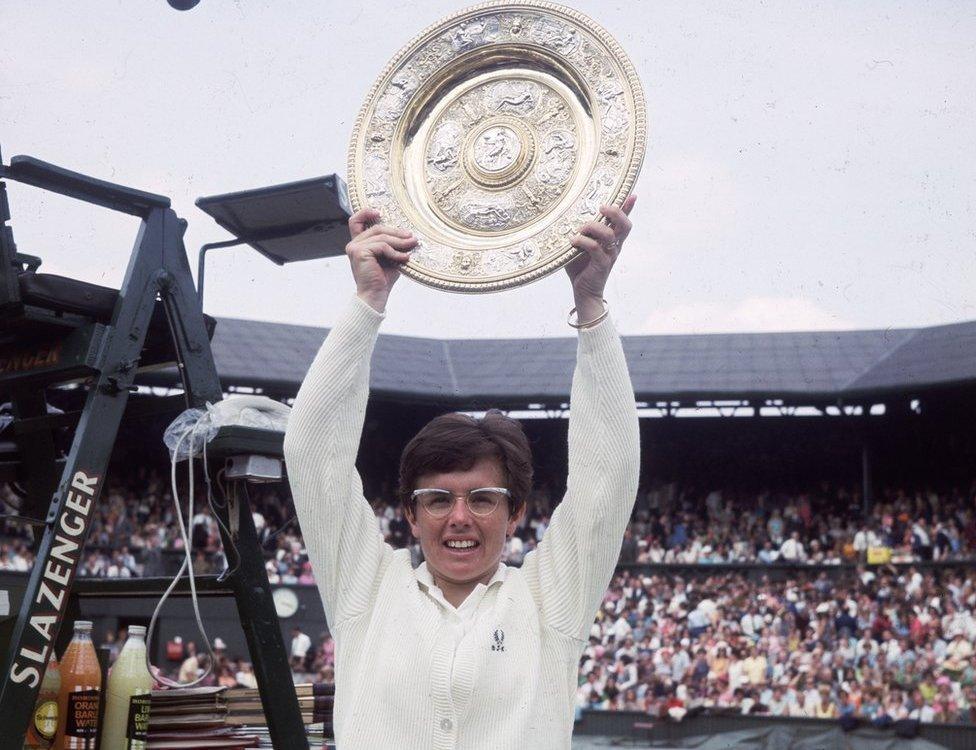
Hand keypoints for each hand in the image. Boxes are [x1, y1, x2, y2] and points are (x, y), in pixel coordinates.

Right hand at [346, 208, 416, 311]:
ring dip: (400, 241)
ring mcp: (355, 248)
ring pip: (382, 236)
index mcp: (358, 244)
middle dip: (396, 232)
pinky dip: (395, 252)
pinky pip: (382, 246)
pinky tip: (405, 258)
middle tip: (411, 237)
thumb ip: (392, 245)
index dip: (366, 213)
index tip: (379, 212)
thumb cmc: (383, 279)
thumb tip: (409, 235)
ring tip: (412, 245)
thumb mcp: (389, 257)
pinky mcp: (360, 253)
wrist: (375, 295)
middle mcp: (354, 244)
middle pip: (377, 228)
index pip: (356, 221)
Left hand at [565, 195, 636, 321]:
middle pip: (625, 225)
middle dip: (616, 212)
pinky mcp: (602, 265)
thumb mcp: (579, 245)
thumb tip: (565, 215)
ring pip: (610, 234)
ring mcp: (610, 255)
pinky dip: (582, 241)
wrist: (583, 291)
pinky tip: (573, 241)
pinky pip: (595, 248)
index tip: (632, 194)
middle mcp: (615, 246)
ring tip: (580, 229)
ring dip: (594, 227)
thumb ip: (579, 231)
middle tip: (602, 207)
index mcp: (612, 239)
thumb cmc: (580, 266)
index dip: (629, 207)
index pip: (623, 221)